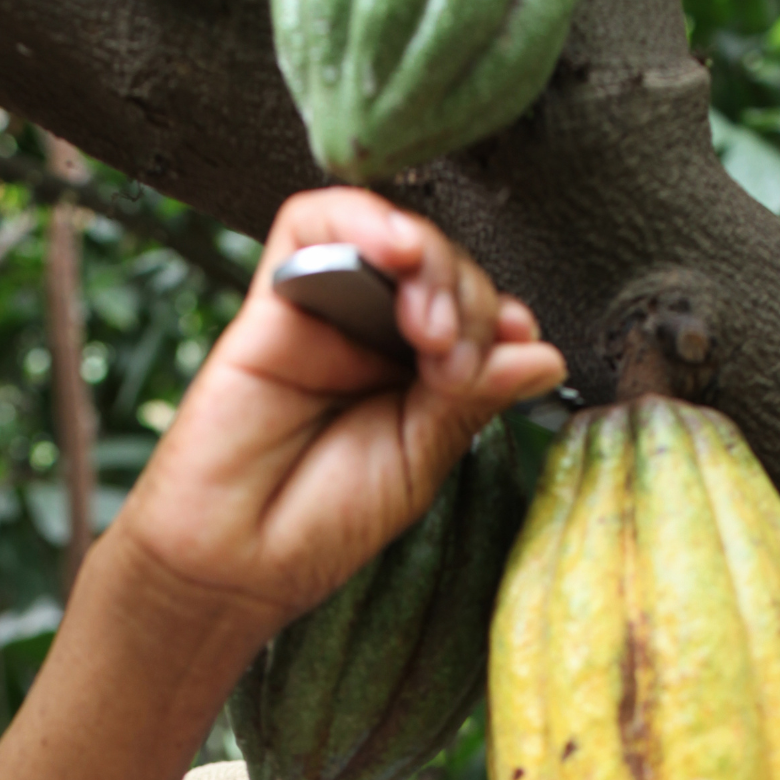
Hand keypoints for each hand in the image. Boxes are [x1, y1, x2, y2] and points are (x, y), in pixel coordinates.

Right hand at [109, 188, 564, 641]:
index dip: (502, 319)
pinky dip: (363, 219)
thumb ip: (472, 399)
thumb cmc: (318, 525)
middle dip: (467, 302)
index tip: (516, 350)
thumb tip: (544, 354)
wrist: (235, 560)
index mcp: (417, 376)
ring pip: (391, 238)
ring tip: (431, 328)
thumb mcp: (419, 462)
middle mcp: (374, 335)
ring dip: (429, 264)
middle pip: (442, 269)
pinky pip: (314, 222)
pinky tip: (396, 251)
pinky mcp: (274, 297)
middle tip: (452, 364)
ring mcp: (326, 311)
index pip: (476, 312)